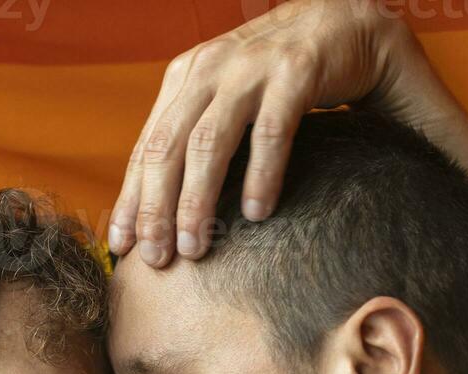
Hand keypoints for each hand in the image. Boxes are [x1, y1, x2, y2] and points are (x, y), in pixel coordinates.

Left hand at [108, 0, 436, 263]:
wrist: (346, 22)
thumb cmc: (281, 76)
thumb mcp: (227, 99)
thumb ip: (197, 136)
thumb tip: (161, 206)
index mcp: (186, 79)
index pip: (148, 147)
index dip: (132, 199)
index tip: (121, 246)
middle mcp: (209, 69)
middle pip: (168, 148)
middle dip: (156, 208)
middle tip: (157, 257)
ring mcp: (250, 69)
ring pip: (208, 142)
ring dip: (197, 199)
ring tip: (196, 245)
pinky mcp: (295, 72)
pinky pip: (270, 131)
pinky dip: (259, 175)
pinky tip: (255, 213)